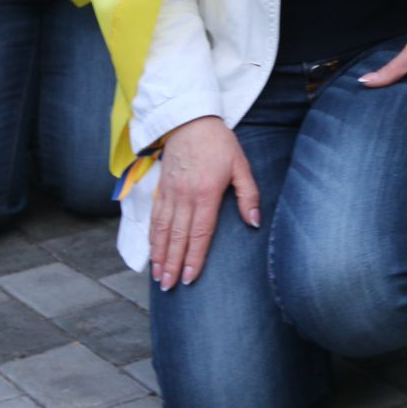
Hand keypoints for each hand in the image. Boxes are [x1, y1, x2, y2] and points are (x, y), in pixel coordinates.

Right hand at [148, 115, 259, 289]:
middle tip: (169, 287)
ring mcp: (170, 193)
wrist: (190, 120)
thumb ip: (249, 195)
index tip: (190, 278)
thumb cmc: (219, 143)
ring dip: (160, 255)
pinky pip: (155, 218)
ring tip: (158, 277)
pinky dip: (152, 237)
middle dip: (173, 264)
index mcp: (206, 193)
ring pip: (163, 230)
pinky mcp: (161, 189)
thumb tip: (253, 222)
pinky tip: (152, 252)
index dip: (194, 258)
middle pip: (178, 237)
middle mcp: (185, 197)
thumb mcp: (241, 165)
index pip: (199, 233)